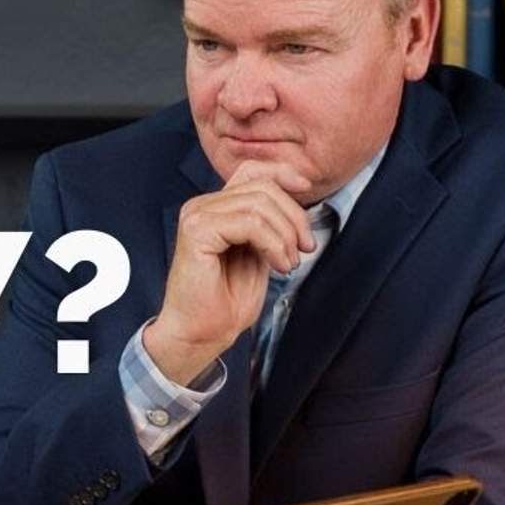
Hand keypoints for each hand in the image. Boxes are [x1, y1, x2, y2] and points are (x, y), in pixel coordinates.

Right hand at [146, 160, 314, 383]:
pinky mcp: (196, 231)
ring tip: (288, 264)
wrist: (200, 334)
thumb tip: (295, 198)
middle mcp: (201, 206)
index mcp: (214, 208)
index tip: (307, 189)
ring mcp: (196, 216)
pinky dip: (273, 244)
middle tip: (304, 249)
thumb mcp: (258, 253)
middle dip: (294, 216)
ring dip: (285, 235)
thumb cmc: (225, 301)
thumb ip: (268, 224)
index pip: (252, 171)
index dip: (283, 173)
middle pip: (262, 186)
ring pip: (259, 203)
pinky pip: (250, 223)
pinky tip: (277, 266)